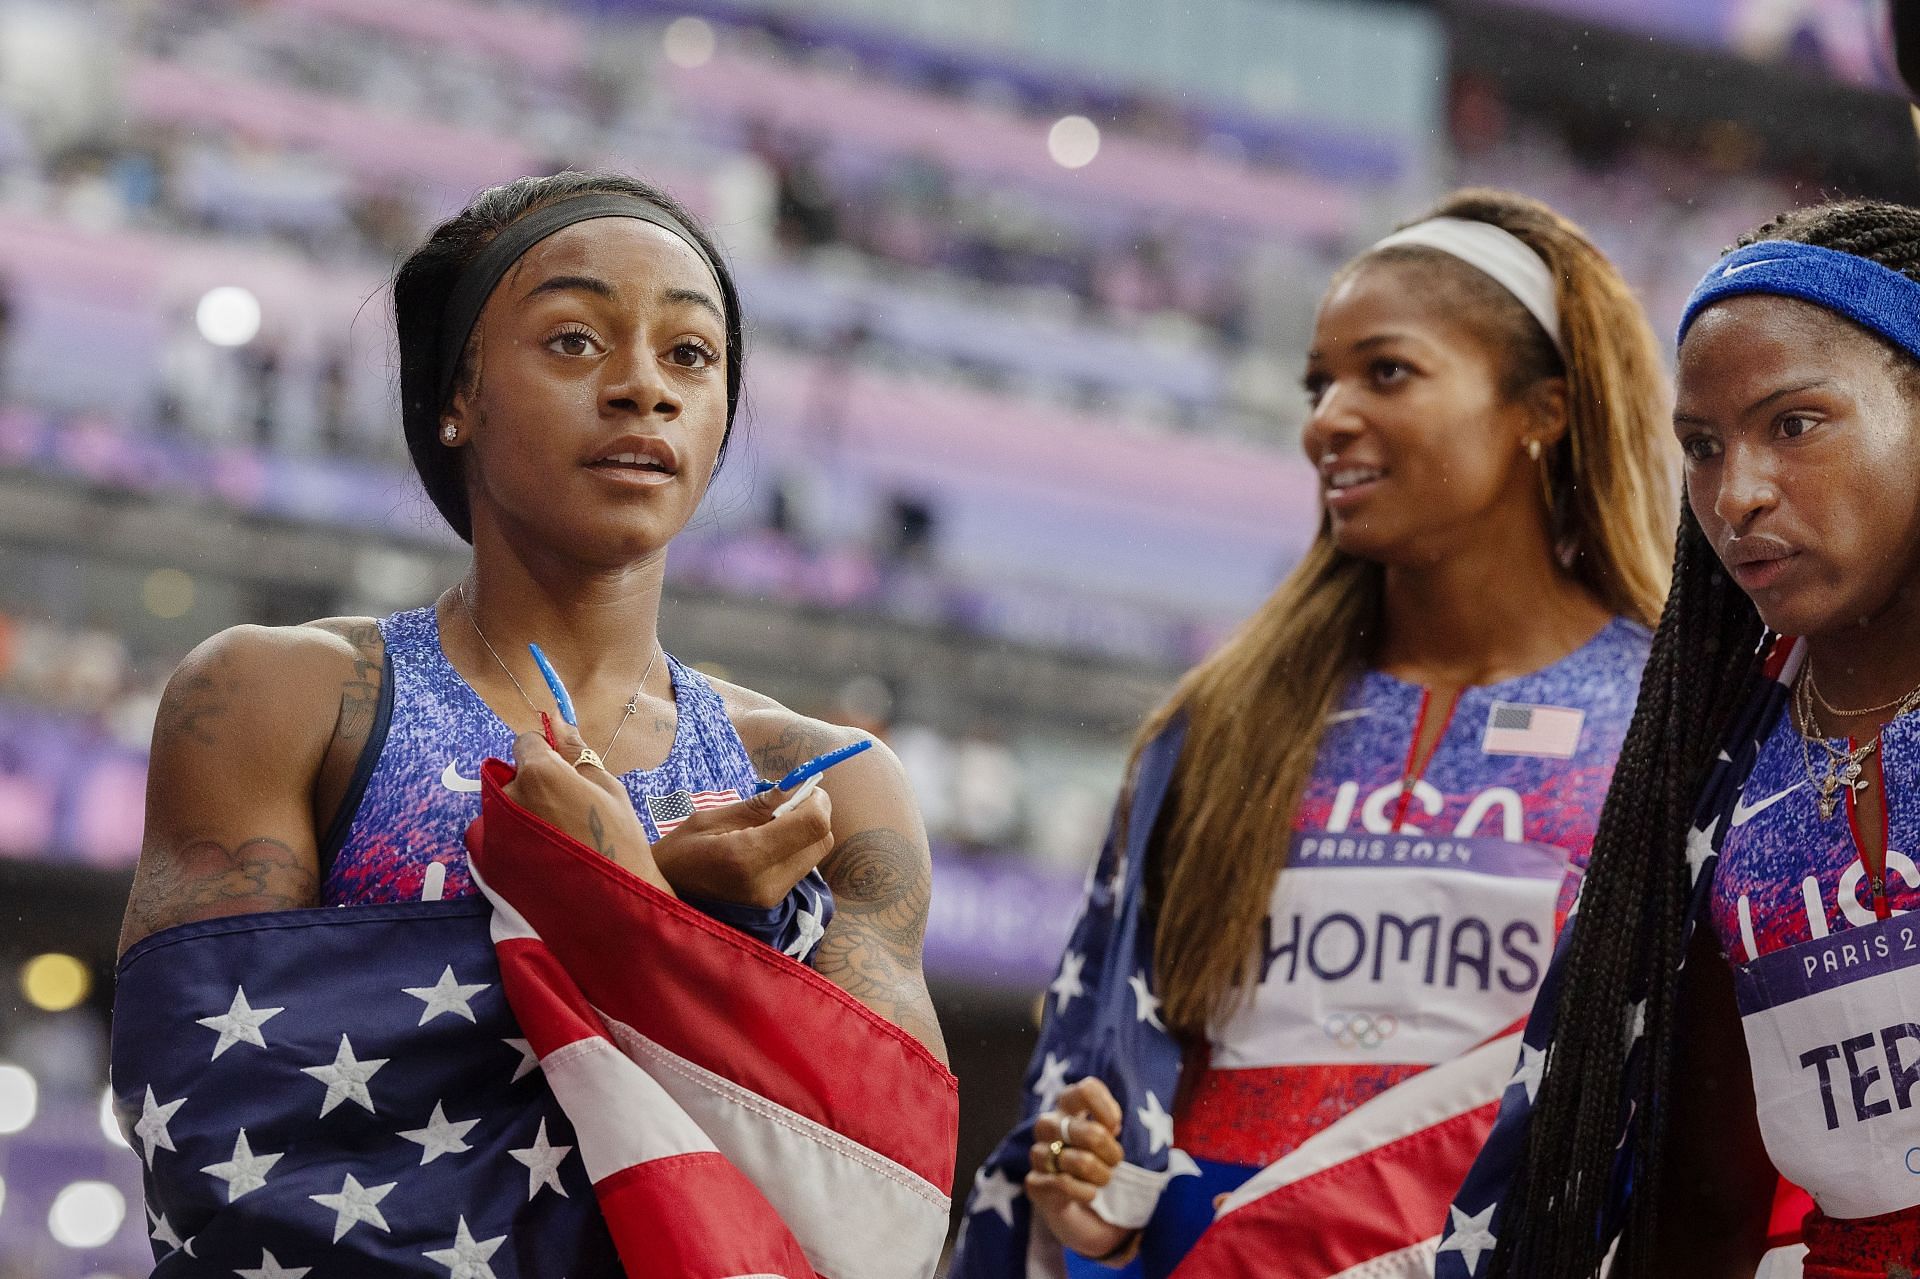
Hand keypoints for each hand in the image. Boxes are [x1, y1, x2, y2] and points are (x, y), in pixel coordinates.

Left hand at [504, 723, 670, 893]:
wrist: (612, 904)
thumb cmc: (619, 840)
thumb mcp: (606, 786)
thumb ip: (575, 751)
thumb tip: (557, 720)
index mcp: (538, 773)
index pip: (526, 742)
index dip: (547, 753)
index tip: (567, 773)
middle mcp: (508, 797)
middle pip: (515, 775)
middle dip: (537, 784)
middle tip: (570, 811)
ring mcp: (496, 831)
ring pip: (508, 805)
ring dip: (527, 811)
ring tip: (561, 837)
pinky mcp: (491, 859)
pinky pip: (502, 834)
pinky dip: (519, 838)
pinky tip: (548, 855)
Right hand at [648, 779, 834, 907]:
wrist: (663, 895)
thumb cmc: (680, 850)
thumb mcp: (711, 817)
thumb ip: (760, 804)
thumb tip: (798, 785)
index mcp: (748, 856)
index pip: (813, 825)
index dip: (817, 800)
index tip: (802, 786)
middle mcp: (768, 882)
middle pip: (822, 840)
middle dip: (815, 813)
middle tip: (790, 800)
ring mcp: (773, 897)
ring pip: (816, 853)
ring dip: (806, 831)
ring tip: (775, 822)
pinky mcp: (775, 903)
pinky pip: (802, 866)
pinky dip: (796, 847)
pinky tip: (771, 841)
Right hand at [1026, 1077, 1135, 1264]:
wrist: (1092, 1215)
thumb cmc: (1103, 1168)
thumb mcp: (1114, 1142)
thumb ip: (1112, 1126)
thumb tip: (1112, 1125)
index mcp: (1069, 1109)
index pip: (1084, 1090)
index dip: (1106, 1108)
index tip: (1116, 1127)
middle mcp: (1049, 1127)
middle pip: (1088, 1131)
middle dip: (1111, 1153)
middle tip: (1115, 1162)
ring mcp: (1039, 1155)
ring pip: (1079, 1161)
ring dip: (1100, 1176)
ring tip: (1102, 1180)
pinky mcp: (1035, 1184)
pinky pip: (1063, 1184)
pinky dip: (1085, 1192)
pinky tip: (1089, 1195)